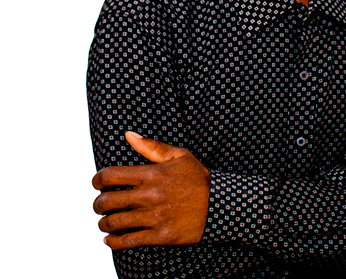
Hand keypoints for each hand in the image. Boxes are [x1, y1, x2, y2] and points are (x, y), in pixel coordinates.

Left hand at [92, 132, 209, 249]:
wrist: (218, 204)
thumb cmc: (198, 179)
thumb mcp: (179, 156)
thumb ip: (152, 146)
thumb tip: (129, 135)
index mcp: (151, 174)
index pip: (110, 176)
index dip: (97, 180)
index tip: (98, 183)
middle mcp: (149, 196)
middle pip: (107, 201)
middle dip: (98, 203)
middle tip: (100, 203)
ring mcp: (153, 217)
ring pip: (114, 222)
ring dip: (104, 222)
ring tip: (106, 220)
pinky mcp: (159, 235)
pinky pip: (128, 241)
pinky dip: (114, 241)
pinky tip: (111, 238)